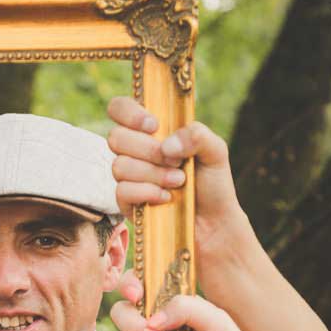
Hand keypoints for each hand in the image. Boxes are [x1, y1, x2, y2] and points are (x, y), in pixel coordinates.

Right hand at [107, 97, 246, 259]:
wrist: (212, 221)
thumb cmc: (212, 184)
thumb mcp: (215, 151)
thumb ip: (197, 135)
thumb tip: (167, 145)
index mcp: (151, 131)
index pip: (119, 109)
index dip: (129, 113)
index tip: (154, 126)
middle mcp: (134, 151)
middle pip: (116, 137)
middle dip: (148, 150)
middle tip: (175, 160)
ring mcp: (128, 177)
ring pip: (119, 165)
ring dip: (152, 174)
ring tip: (178, 181)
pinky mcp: (125, 203)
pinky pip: (122, 191)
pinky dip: (146, 193)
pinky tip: (166, 198)